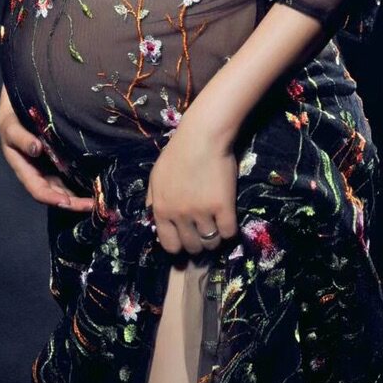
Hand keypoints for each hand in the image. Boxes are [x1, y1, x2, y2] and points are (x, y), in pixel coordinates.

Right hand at [0, 84, 93, 210]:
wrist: (20, 102)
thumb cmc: (12, 115)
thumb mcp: (11, 125)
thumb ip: (21, 138)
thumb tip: (36, 149)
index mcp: (24, 168)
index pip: (38, 190)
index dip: (52, 198)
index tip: (67, 202)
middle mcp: (38, 171)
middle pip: (55, 194)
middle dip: (73, 203)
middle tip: (94, 205)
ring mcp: (49, 166)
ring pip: (65, 188)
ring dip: (80, 197)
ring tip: (100, 200)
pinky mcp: (61, 158)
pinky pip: (71, 174)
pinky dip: (82, 182)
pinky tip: (98, 183)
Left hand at [145, 111, 238, 254]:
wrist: (203, 136)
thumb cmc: (178, 153)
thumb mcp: (156, 177)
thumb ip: (153, 201)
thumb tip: (153, 220)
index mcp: (161, 209)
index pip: (169, 245)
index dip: (179, 246)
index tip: (186, 239)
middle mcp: (179, 215)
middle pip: (191, 246)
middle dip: (198, 243)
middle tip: (204, 232)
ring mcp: (202, 212)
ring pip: (211, 242)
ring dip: (214, 238)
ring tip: (216, 226)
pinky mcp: (223, 206)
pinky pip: (228, 233)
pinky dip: (229, 230)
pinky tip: (227, 219)